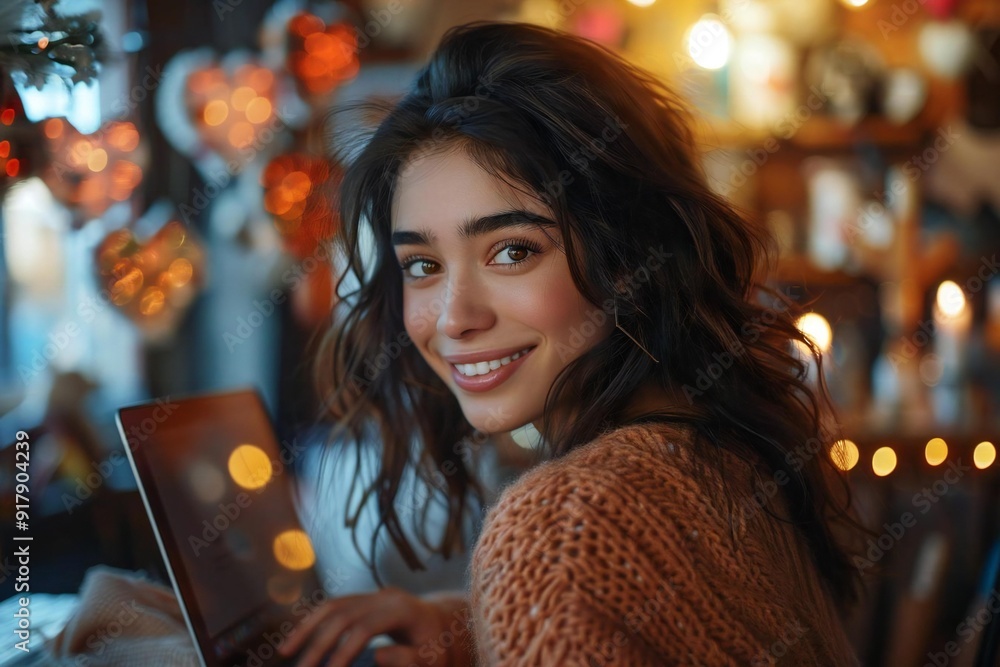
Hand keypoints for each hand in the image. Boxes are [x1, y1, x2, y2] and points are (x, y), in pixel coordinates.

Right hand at [278, 586, 473, 666]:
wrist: (441, 623)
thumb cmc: (436, 647)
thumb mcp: (432, 658)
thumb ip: (409, 659)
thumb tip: (377, 655)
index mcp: (404, 610)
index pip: (366, 627)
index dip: (345, 649)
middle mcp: (385, 597)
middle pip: (344, 614)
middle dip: (319, 642)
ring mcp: (373, 595)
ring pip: (333, 605)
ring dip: (307, 627)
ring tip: (285, 651)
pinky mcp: (363, 599)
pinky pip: (334, 606)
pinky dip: (313, 621)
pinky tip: (298, 638)